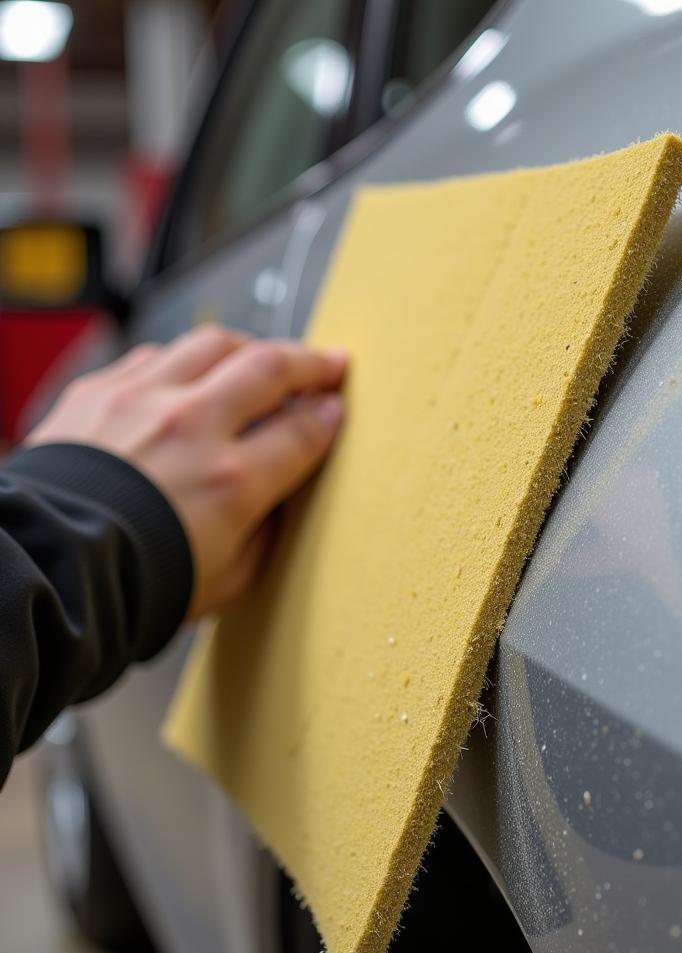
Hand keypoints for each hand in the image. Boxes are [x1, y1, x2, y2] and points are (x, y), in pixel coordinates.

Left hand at [28, 325, 346, 617]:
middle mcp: (193, 427)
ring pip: (215, 344)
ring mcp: (143, 400)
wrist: (50, 569)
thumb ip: (265, 535)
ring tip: (262, 359)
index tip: (336, 409)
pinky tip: (192, 375)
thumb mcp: (228, 580)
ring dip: (250, 348)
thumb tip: (279, 502)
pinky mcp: (100, 390)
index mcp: (233, 481)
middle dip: (312, 362)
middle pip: (271, 368)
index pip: (303, 430)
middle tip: (330, 362)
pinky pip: (157, 355)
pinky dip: (186, 360)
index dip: (329, 416)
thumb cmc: (134, 585)